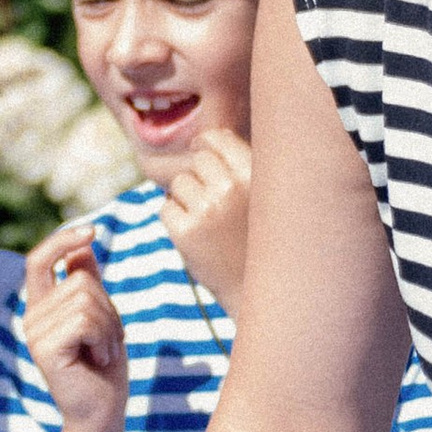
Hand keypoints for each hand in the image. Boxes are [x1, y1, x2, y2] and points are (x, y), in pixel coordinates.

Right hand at [19, 226, 129, 431]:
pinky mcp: (44, 348)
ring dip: (109, 326)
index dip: (62, 240)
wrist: (102, 414)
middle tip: (108, 342)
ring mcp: (34, 332)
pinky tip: (99, 360)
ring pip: (86, 298)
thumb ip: (88, 283)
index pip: (39, 259)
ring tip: (103, 353)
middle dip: (108, 308)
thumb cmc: (104, 369)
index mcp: (42, 307)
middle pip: (80, 279)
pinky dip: (104, 338)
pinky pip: (84, 320)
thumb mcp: (102, 318)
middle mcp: (32, 316)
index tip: (92, 231)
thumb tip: (83, 245)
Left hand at [152, 128, 250, 304]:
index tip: (204, 152)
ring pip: (179, 184)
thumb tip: (204, 138)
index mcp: (255, 173)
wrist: (262, 293)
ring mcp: (207, 210)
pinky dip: (176, 220)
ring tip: (209, 222)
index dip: (206, 144)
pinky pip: (166, 208)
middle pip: (197, 160)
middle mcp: (231, 188)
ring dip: (187, 199)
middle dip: (199, 176)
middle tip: (214, 202)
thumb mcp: (265, 196)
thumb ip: (240, 166)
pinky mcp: (186, 233)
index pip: (217, 138)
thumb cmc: (261, 239)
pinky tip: (196, 236)